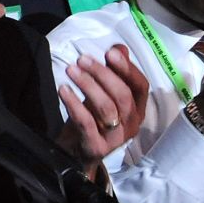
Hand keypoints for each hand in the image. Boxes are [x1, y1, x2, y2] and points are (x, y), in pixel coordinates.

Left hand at [53, 45, 150, 170]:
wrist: (75, 154)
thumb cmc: (92, 120)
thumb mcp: (103, 95)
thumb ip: (113, 72)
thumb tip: (119, 49)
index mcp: (137, 109)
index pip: (140, 86)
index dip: (127, 68)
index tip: (110, 53)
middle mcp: (131, 124)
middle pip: (123, 95)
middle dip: (103, 74)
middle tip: (82, 60)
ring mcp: (115, 138)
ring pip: (106, 108)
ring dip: (88, 85)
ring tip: (71, 70)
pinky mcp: (96, 147)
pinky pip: (85, 122)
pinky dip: (74, 104)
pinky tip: (63, 90)